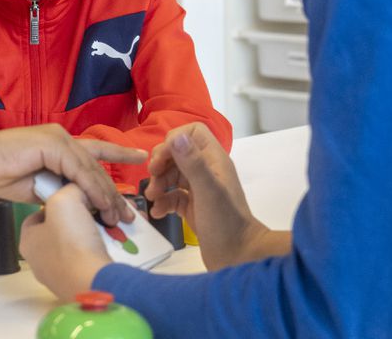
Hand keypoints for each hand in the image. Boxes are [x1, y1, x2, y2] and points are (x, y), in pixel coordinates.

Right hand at [0, 125, 145, 225]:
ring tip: (118, 215)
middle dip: (115, 191)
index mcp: (59, 146)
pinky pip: (77, 169)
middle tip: (129, 213)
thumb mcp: (38, 186)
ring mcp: (58, 138)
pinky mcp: (51, 144)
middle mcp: (62, 138)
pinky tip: (100, 203)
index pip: (95, 152)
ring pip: (90, 169)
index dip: (118, 155)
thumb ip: (59, 189)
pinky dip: (90, 188)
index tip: (140, 159)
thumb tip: (77, 203)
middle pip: (97, 166)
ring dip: (105, 195)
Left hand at [20, 184, 110, 300]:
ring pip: (76, 243)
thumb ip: (70, 188)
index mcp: (28, 242)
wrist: (94, 282)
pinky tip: (111, 241)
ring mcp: (59, 276)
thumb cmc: (72, 242)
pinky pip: (88, 258)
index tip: (72, 196)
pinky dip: (99, 248)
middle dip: (78, 216)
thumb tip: (80, 191)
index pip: (38, 213)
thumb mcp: (66, 199)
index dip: (55, 201)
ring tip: (107, 222)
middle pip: (59, 227)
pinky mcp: (80, 284)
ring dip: (92, 231)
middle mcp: (40, 261)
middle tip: (94, 208)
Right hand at [145, 123, 271, 269]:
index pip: (193, 132)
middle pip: (178, 154)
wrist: (239, 259)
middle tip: (153, 179)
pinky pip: (173, 196)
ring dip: (159, 183)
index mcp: (214, 160)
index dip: (174, 140)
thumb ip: (193, 162)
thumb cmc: (225, 223)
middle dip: (161, 164)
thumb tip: (176, 137)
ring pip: (173, 175)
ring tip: (152, 198)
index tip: (162, 159)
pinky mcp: (193, 208)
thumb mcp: (207, 191)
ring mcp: (200, 190)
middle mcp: (207, 171)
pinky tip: (158, 212)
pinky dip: (163, 201)